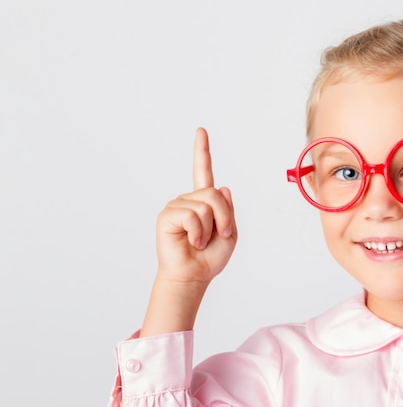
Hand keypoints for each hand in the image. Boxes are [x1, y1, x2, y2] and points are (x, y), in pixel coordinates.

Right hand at [155, 127, 237, 286]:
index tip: (201, 131)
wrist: (195, 276)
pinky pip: (192, 216)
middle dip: (224, 217)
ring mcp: (176, 206)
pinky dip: (199, 232)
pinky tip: (192, 241)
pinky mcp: (167, 216)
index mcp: (203, 201)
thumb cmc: (210, 257)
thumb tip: (222, 188)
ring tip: (201, 241)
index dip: (202, 151)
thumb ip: (229, 209)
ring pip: (206, 205)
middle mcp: (188, 199)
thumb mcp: (231, 232)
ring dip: (211, 228)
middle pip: (215, 194)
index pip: (203, 171)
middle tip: (219, 234)